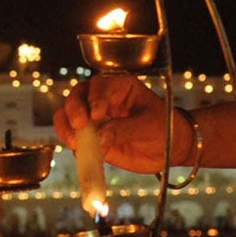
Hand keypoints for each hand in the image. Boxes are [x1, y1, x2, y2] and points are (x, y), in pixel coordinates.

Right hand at [56, 75, 187, 173]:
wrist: (169, 148)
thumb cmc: (164, 128)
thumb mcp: (149, 126)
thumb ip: (124, 129)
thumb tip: (100, 137)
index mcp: (120, 86)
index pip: (100, 85)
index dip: (95, 98)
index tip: (97, 114)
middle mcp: (102, 99)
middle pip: (77, 96)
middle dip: (74, 109)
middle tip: (79, 124)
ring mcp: (93, 119)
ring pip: (67, 115)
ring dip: (66, 127)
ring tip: (74, 141)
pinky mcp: (90, 137)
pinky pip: (73, 137)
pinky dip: (71, 143)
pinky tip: (79, 150)